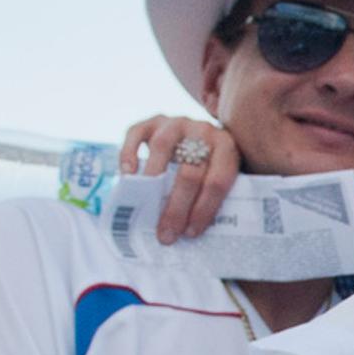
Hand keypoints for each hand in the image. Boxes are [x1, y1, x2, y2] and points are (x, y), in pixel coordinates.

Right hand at [119, 116, 239, 242]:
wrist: (200, 133)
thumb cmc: (210, 164)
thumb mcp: (222, 175)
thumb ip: (213, 196)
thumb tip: (193, 234)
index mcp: (227, 147)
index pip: (217, 182)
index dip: (203, 209)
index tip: (190, 233)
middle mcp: (203, 130)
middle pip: (190, 171)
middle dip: (177, 207)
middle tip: (166, 234)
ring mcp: (177, 122)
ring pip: (163, 148)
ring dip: (153, 180)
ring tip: (145, 206)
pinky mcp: (153, 120)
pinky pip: (136, 133)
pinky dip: (128, 153)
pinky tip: (127, 174)